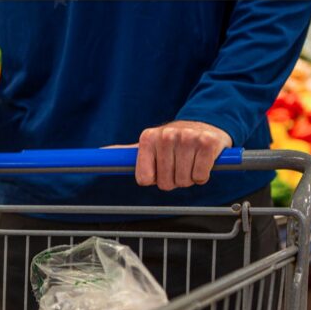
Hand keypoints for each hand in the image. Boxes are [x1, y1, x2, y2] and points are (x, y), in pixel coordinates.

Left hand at [106, 121, 231, 190]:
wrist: (207, 126)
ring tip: (191, 161)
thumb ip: (127, 151)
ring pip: (184, 181)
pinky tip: (203, 161)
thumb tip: (102, 151)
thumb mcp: (149, 144)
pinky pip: (200, 176)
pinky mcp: (208, 143)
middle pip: (165, 183)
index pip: (145, 179)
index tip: (161, 167)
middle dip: (174, 180)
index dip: (155, 179)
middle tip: (179, 165)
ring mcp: (188, 138)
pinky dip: (202, 176)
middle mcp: (166, 135)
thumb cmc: (175, 141)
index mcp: (148, 137)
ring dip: (189, 178)